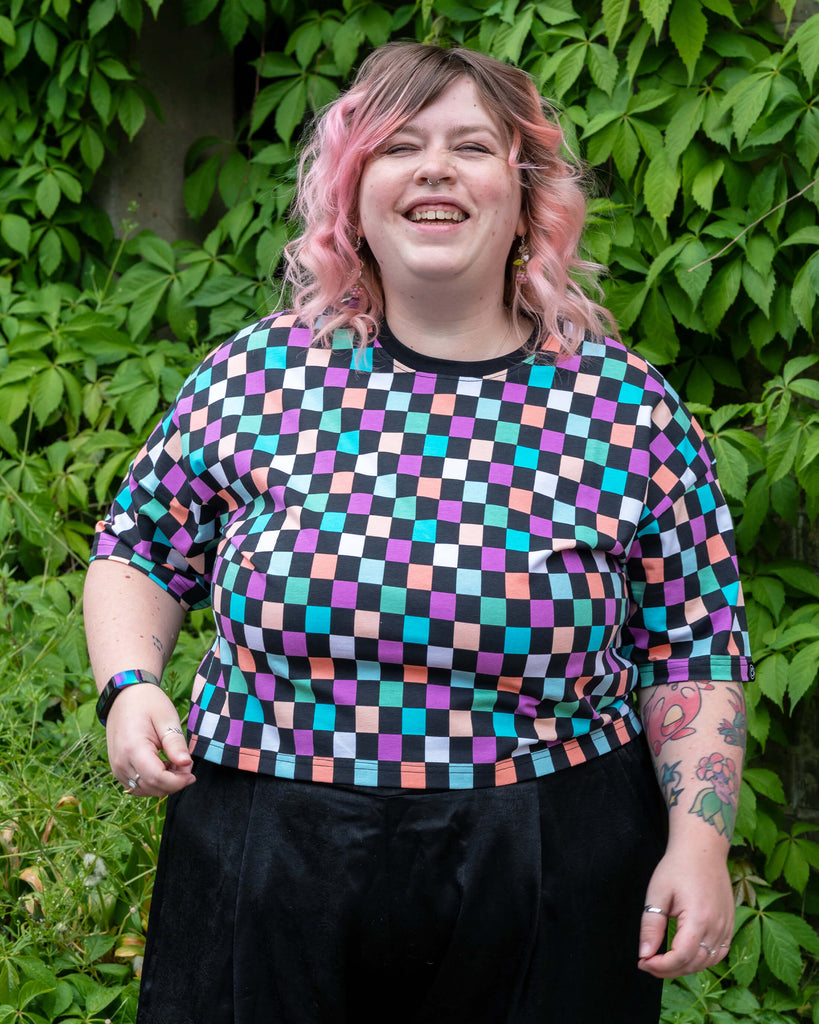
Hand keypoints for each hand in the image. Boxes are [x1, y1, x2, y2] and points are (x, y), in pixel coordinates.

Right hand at [105, 683, 195, 796]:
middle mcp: (121, 762)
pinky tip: (163, 766)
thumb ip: (176, 743)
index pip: (156, 778)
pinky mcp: (118, 769)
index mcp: (133, 748)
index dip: (178, 781)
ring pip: (144, 790)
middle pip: (151, 787)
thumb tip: (186, 764)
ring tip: (175, 763)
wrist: (124, 696)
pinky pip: (137, 785)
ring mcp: (117, 767)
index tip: (192, 774)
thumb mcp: (167, 718)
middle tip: (186, 764)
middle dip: (173, 782)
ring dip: (163, 784)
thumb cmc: (148, 704)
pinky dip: (152, 782)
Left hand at [638, 841, 733, 977]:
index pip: (681, 957)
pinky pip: (718, 953)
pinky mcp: (729, 925)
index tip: (642, 962)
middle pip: (694, 963)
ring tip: (663, 961)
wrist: (703, 849)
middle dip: (668, 969)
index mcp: (699, 918)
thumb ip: (651, 925)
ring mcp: (727, 927)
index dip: (660, 966)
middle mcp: (718, 927)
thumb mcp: (657, 893)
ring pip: (707, 962)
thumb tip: (644, 954)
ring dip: (684, 967)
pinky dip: (702, 960)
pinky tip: (685, 955)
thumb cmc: (678, 867)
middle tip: (647, 963)